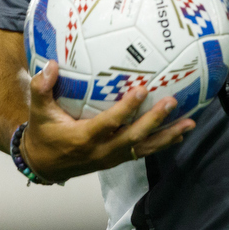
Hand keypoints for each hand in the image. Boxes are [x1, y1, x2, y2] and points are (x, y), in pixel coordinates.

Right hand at [22, 60, 194, 180]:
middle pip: (134, 138)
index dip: (127, 109)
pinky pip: (143, 152)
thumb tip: (51, 63)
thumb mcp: (38, 111)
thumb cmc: (43, 134)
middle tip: (172, 102)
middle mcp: (102, 150)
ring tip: (190, 124)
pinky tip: (179, 134)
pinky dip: (162, 144)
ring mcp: (112, 157)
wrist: (44, 165)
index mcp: (84, 138)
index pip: (109, 123)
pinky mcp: (117, 160)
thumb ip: (41, 88)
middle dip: (155, 121)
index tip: (143, 90)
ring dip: (168, 137)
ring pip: (144, 148)